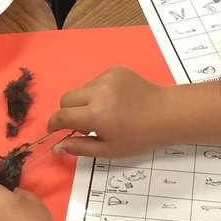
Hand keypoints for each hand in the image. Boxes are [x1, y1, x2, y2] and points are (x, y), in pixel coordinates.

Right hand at [48, 67, 173, 158]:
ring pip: (82, 90)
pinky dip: (98, 93)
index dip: (54, 123)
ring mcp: (106, 78)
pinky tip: (115, 102)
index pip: (62, 115)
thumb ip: (79, 147)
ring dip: (85, 103)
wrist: (166, 114)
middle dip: (68, 112)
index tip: (54, 130)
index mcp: (95, 114)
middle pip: (67, 99)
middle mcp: (98, 92)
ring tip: (105, 114)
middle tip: (84, 126)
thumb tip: (56, 148)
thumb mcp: (109, 149)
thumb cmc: (139, 137)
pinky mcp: (115, 70)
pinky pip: (96, 82)